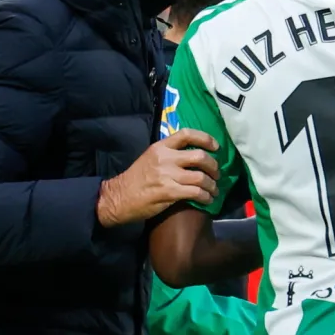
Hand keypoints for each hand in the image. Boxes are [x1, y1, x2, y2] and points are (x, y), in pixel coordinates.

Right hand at [97, 129, 219, 226]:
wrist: (118, 197)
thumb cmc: (136, 179)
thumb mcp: (150, 158)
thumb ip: (169, 155)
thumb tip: (193, 156)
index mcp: (161, 147)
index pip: (187, 134)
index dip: (205, 139)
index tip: (216, 147)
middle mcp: (166, 158)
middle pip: (200, 156)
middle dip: (214, 166)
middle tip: (217, 174)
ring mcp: (167, 175)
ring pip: (201, 177)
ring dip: (212, 185)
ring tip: (214, 190)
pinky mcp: (169, 192)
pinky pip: (195, 192)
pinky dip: (206, 197)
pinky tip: (207, 200)